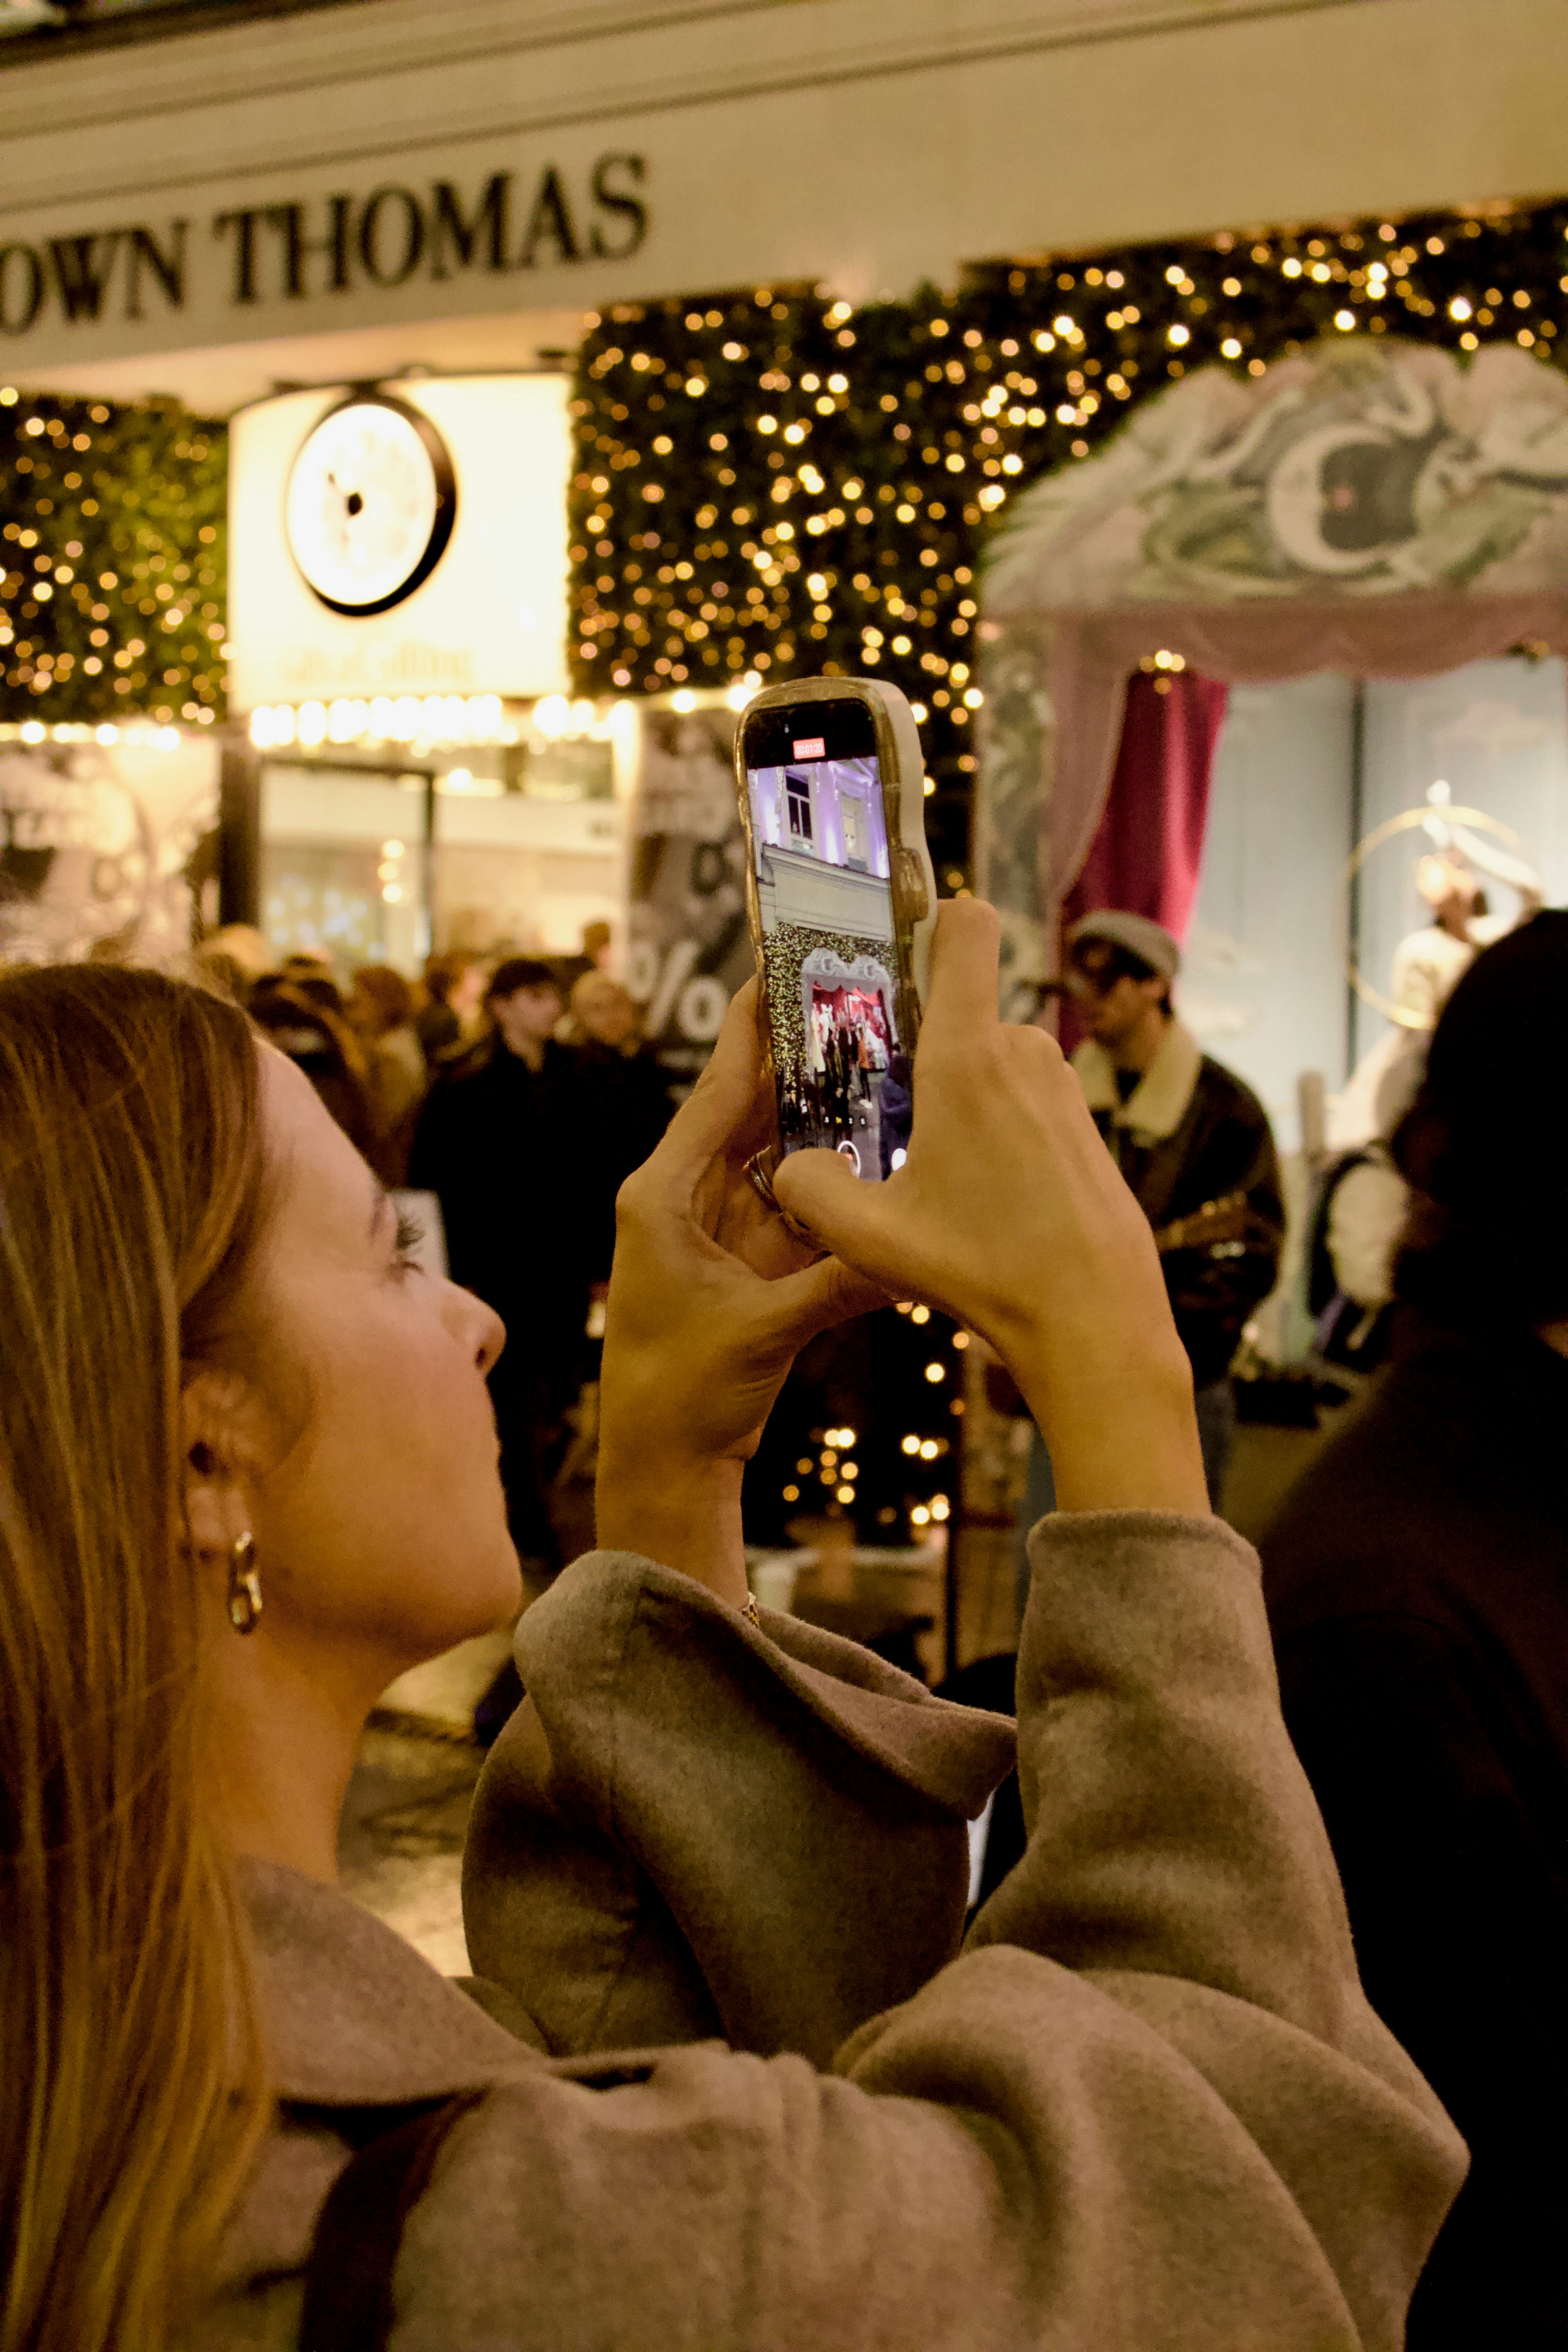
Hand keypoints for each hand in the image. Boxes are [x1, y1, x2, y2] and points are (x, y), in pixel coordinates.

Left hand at [596, 980, 883, 1599]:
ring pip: (780, 1155)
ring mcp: (719, 1229)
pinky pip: (797, 1205)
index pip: (717, 1091)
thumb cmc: (681, 1395)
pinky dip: (834, 1183)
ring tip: (884, 1062)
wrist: (665, 1465)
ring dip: (827, 1120)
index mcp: (664, 1193)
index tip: (781, 966)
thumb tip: (915, 1250)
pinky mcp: (748, 1262)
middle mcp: (687, 1197)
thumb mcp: (765, 1330)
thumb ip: (840, 1283)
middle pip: (751, 1112)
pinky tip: (882, 1150)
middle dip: (803, 1063)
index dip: (753, 1030)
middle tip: (856, 1002)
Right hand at [773, 900, 1208, 1516]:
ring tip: (932, 1171)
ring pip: (991, 1069)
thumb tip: (790, 1166)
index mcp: (969, 1056)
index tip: (907, 929)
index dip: (937, 914)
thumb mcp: (869, 1237)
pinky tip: (982, 1197)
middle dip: (922, 1053)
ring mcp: (1062, 1090)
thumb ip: (810, 1189)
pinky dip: (997, 1135)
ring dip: (960, 1103)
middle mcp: (1023, 1055)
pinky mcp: (1085, 1128)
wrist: (1094, 1319)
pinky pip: (1024, 1106)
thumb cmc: (984, 1270)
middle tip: (885, 1112)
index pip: (967, 931)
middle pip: (961, 1018)